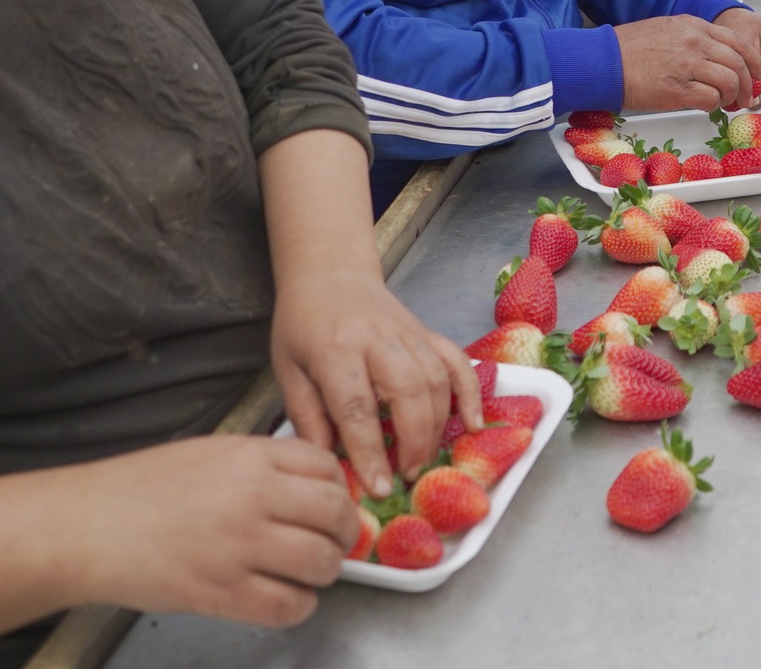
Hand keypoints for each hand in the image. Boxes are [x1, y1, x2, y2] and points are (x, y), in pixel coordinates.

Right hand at [72, 433, 358, 627]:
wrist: (89, 526)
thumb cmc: (139, 490)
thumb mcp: (208, 454)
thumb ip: (260, 465)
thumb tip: (307, 486)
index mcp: (250, 457)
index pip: (326, 467)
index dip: (337, 488)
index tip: (331, 503)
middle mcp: (253, 497)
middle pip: (334, 513)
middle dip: (342, 531)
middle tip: (332, 540)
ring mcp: (240, 546)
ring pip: (322, 562)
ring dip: (324, 571)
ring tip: (307, 572)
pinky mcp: (224, 593)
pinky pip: (289, 606)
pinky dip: (297, 606)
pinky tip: (283, 597)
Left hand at [271, 268, 482, 497]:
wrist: (330, 273)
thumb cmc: (303, 324)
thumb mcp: (288, 369)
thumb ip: (307, 416)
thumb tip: (327, 464)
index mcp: (335, 350)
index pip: (356, 406)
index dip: (369, 451)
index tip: (378, 487)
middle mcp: (377, 340)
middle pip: (407, 391)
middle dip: (412, 441)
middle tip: (406, 476)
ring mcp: (408, 333)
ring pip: (435, 380)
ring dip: (436, 426)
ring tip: (423, 461)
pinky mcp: (427, 332)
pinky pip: (457, 362)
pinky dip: (470, 393)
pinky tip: (471, 424)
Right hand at [613, 13, 760, 112]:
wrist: (603, 61)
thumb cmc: (629, 49)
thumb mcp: (666, 29)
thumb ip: (693, 38)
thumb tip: (715, 57)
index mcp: (693, 26)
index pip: (739, 41)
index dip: (753, 61)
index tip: (756, 74)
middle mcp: (695, 42)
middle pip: (739, 63)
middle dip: (749, 84)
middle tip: (746, 97)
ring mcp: (687, 64)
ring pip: (730, 81)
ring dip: (732, 96)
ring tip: (724, 103)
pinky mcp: (678, 89)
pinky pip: (711, 99)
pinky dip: (714, 105)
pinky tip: (706, 106)